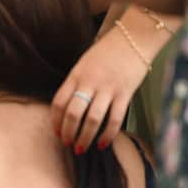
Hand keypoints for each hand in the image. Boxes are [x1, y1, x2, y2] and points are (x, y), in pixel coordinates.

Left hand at [50, 27, 149, 153]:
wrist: (132, 38)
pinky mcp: (125, 93)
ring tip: (81, 148)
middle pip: (73, 113)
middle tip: (67, 144)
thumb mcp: (84, 64)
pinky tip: (102, 144)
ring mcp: (108, 88)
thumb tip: (68, 109)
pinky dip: (107, 134)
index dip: (55, 121)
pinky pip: (115, 119)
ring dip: (85, 138)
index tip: (56, 133)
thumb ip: (76, 84)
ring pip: (92, 119)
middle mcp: (89, 82)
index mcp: (76, 75)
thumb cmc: (106, 53)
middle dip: (68, 133)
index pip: (59, 102)